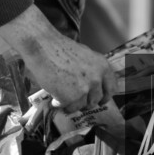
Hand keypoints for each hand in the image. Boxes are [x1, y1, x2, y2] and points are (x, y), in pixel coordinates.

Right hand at [0, 6, 116, 112]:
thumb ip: (93, 71)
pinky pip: (68, 108)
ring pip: (81, 106)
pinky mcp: (71, 97)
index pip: (111, 89)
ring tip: (60, 95)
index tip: (99, 100)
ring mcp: (85, 89)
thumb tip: (94, 87)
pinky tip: (54, 97)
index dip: (104, 96)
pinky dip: (60, 105)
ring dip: (71, 104)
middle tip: (74, 98)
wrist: (43, 46)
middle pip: (95, 100)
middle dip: (84, 101)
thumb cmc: (59, 49)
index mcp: (103, 66)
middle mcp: (97, 78)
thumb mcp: (85, 57)